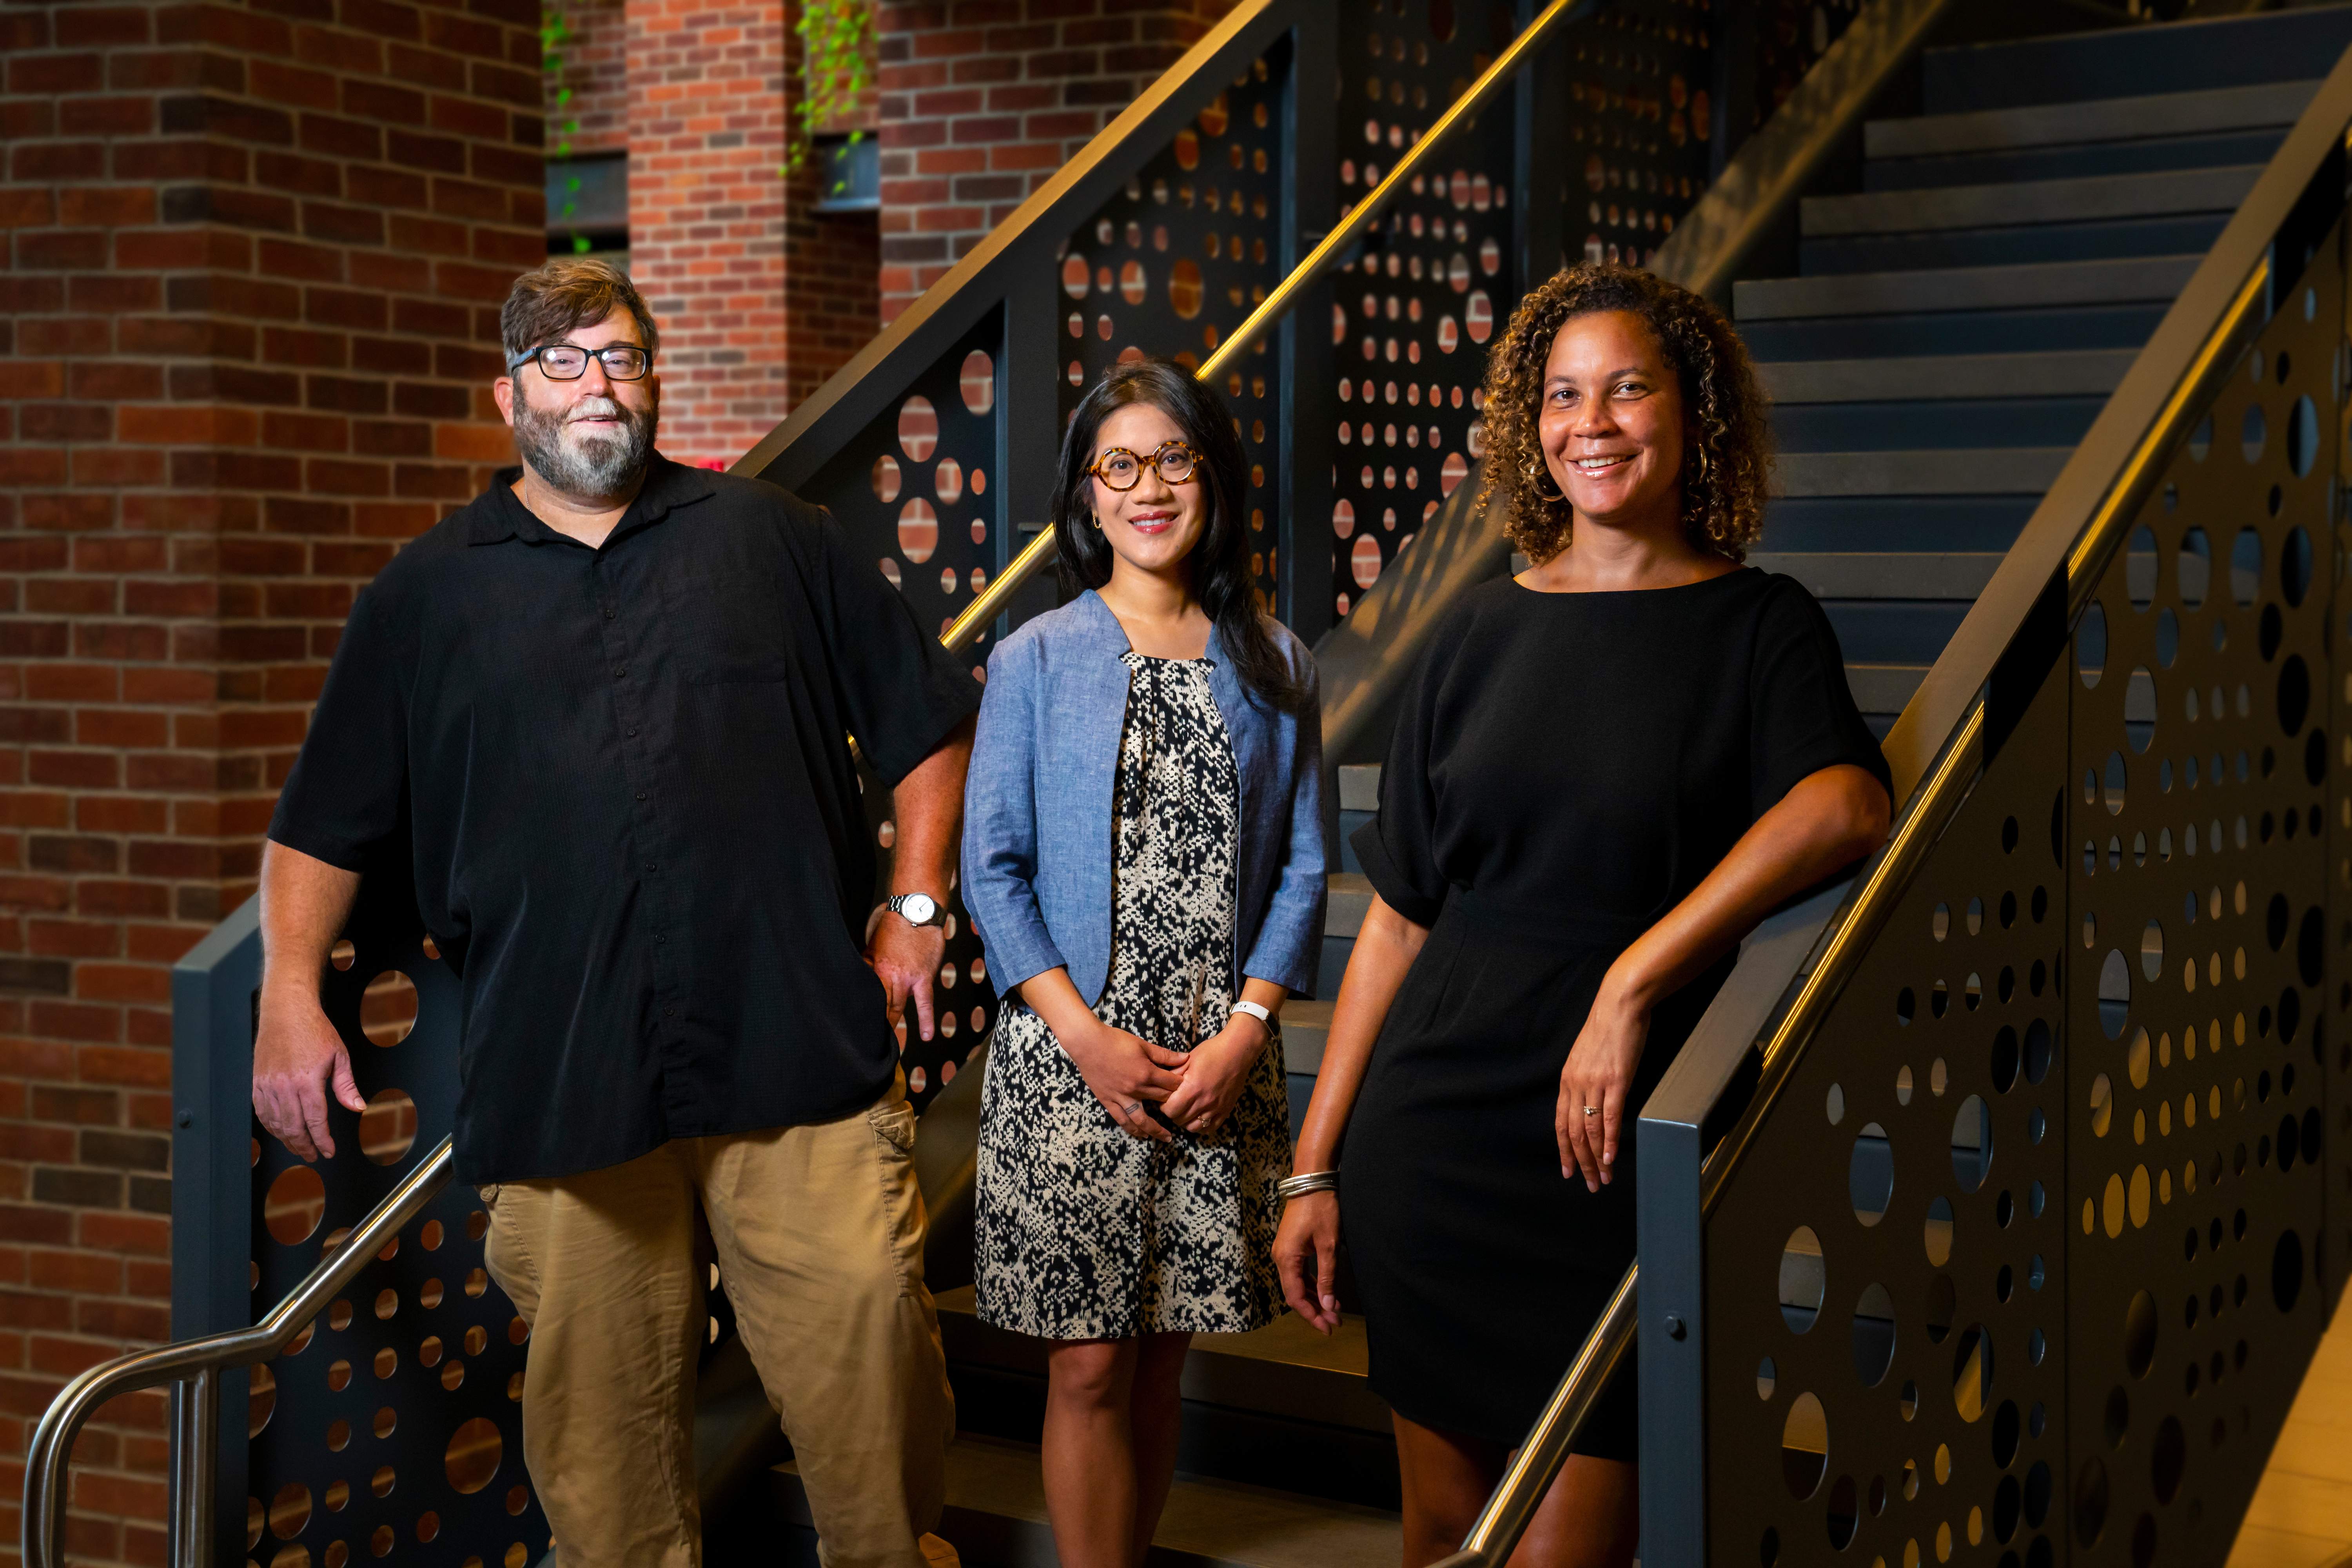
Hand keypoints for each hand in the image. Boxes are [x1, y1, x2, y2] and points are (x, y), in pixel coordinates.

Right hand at [253, 987, 367, 1161]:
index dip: (323, 1141)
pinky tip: (280, 1131)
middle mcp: (284, 1086)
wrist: (286, 1011)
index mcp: (307, 1081)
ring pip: (275, 1123)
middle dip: (305, 1146)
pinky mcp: (256, 1082)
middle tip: (314, 1155)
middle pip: (294, 1127)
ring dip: (287, 1139)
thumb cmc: (314, 1030)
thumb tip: (357, 1107)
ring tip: (299, 1147)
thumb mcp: (340, 1056)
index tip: (328, 1151)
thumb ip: (346, 1086)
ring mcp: (267, 1085)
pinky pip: (261, 1112)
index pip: (315, 1121)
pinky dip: (271, 1126)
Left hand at [866, 910, 946, 1040]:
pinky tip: (926, 1035)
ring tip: (888, 1044)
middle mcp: (891, 977)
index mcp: (876, 969)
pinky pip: (925, 1002)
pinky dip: (925, 1020)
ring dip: (893, 1023)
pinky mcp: (924, 978)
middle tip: (868, 1042)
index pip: (868, 997)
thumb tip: (858, 980)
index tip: (857, 1029)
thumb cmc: (893, 927)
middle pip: (882, 1006)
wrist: (916, 913)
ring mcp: (908, 979)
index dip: (863, 1014)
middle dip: (876, 1024)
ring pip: (898, 1007)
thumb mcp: (872, 946)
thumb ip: (867, 965)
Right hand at [1060, 1019, 1190, 1141]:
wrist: (1088, 1044)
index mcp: (1146, 1073)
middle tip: (1181, 1110)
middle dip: (1172, 1104)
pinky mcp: (1108, 1101)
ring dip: (1155, 1130)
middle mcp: (1136, 1089)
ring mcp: (1121, 1097)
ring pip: (1142, 1119)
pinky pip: (1122, 1120)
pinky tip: (1141, 1135)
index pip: (1170, 1084)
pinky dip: (1133, 1129)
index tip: (1187, 1088)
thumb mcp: (1142, 1045)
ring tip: (1166, 1138)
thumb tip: (1185, 1058)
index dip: (1180, 1086)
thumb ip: (1164, 1055)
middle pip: (1160, 1100)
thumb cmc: (1115, 1041)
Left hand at [1159, 1016, 1267, 1135]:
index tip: (1165, 1099)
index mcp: (1193, 1089)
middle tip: (1174, 1103)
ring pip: (1193, 1127)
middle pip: (1180, 1120)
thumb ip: (1173, 1075)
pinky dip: (1201, 1126)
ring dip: (1186, 1121)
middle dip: (1173, 1113)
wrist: (1237, 1052)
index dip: (1164, 1106)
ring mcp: (1216, 1108)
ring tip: (1185, 1111)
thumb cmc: (1212, 1052)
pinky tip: (1198, 1116)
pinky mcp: (1226, 1110)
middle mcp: (1204, 1102)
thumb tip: (1161, 1085)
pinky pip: (1210, 1128)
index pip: (1170, 1110)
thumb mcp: (1188, 1060)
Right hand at [1274, 1190, 1340, 1333]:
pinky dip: (1312, 1284)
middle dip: (1315, 1310)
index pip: (1295, 1297)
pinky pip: (1298, 1272)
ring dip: (1314, 1298)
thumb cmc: (1321, 1209)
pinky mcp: (1291, 1246)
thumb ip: (1327, 1277)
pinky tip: (1325, 1292)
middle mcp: (1280, 1257)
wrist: (1311, 1180)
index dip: (1311, 1316)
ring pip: (1297, 1283)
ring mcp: (1284, 1251)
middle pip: (1295, 1293)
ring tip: (1333, 1312)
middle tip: (1335, 1323)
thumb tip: (1329, 1306)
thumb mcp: (1328, 1244)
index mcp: (1286, 1259)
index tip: (1328, 1328)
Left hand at [1557, 976, 1650, 1191]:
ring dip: (1596, 1159)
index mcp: (1567, 1079)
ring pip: (1590, 1130)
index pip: (1560, 1123)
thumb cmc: (1607, 1029)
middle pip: (1573, 1132)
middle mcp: (1576, 1084)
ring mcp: (1595, 1083)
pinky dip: (1610, 1141)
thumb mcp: (1587, 1057)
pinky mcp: (1616, 1080)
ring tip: (1603, 1178)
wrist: (1620, 1004)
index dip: (1564, 1150)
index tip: (1568, 1171)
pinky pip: (1610, 1117)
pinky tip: (1610, 1158)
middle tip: (1589, 1184)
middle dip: (1580, 1162)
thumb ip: (1586, 1081)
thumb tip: (1591, 1104)